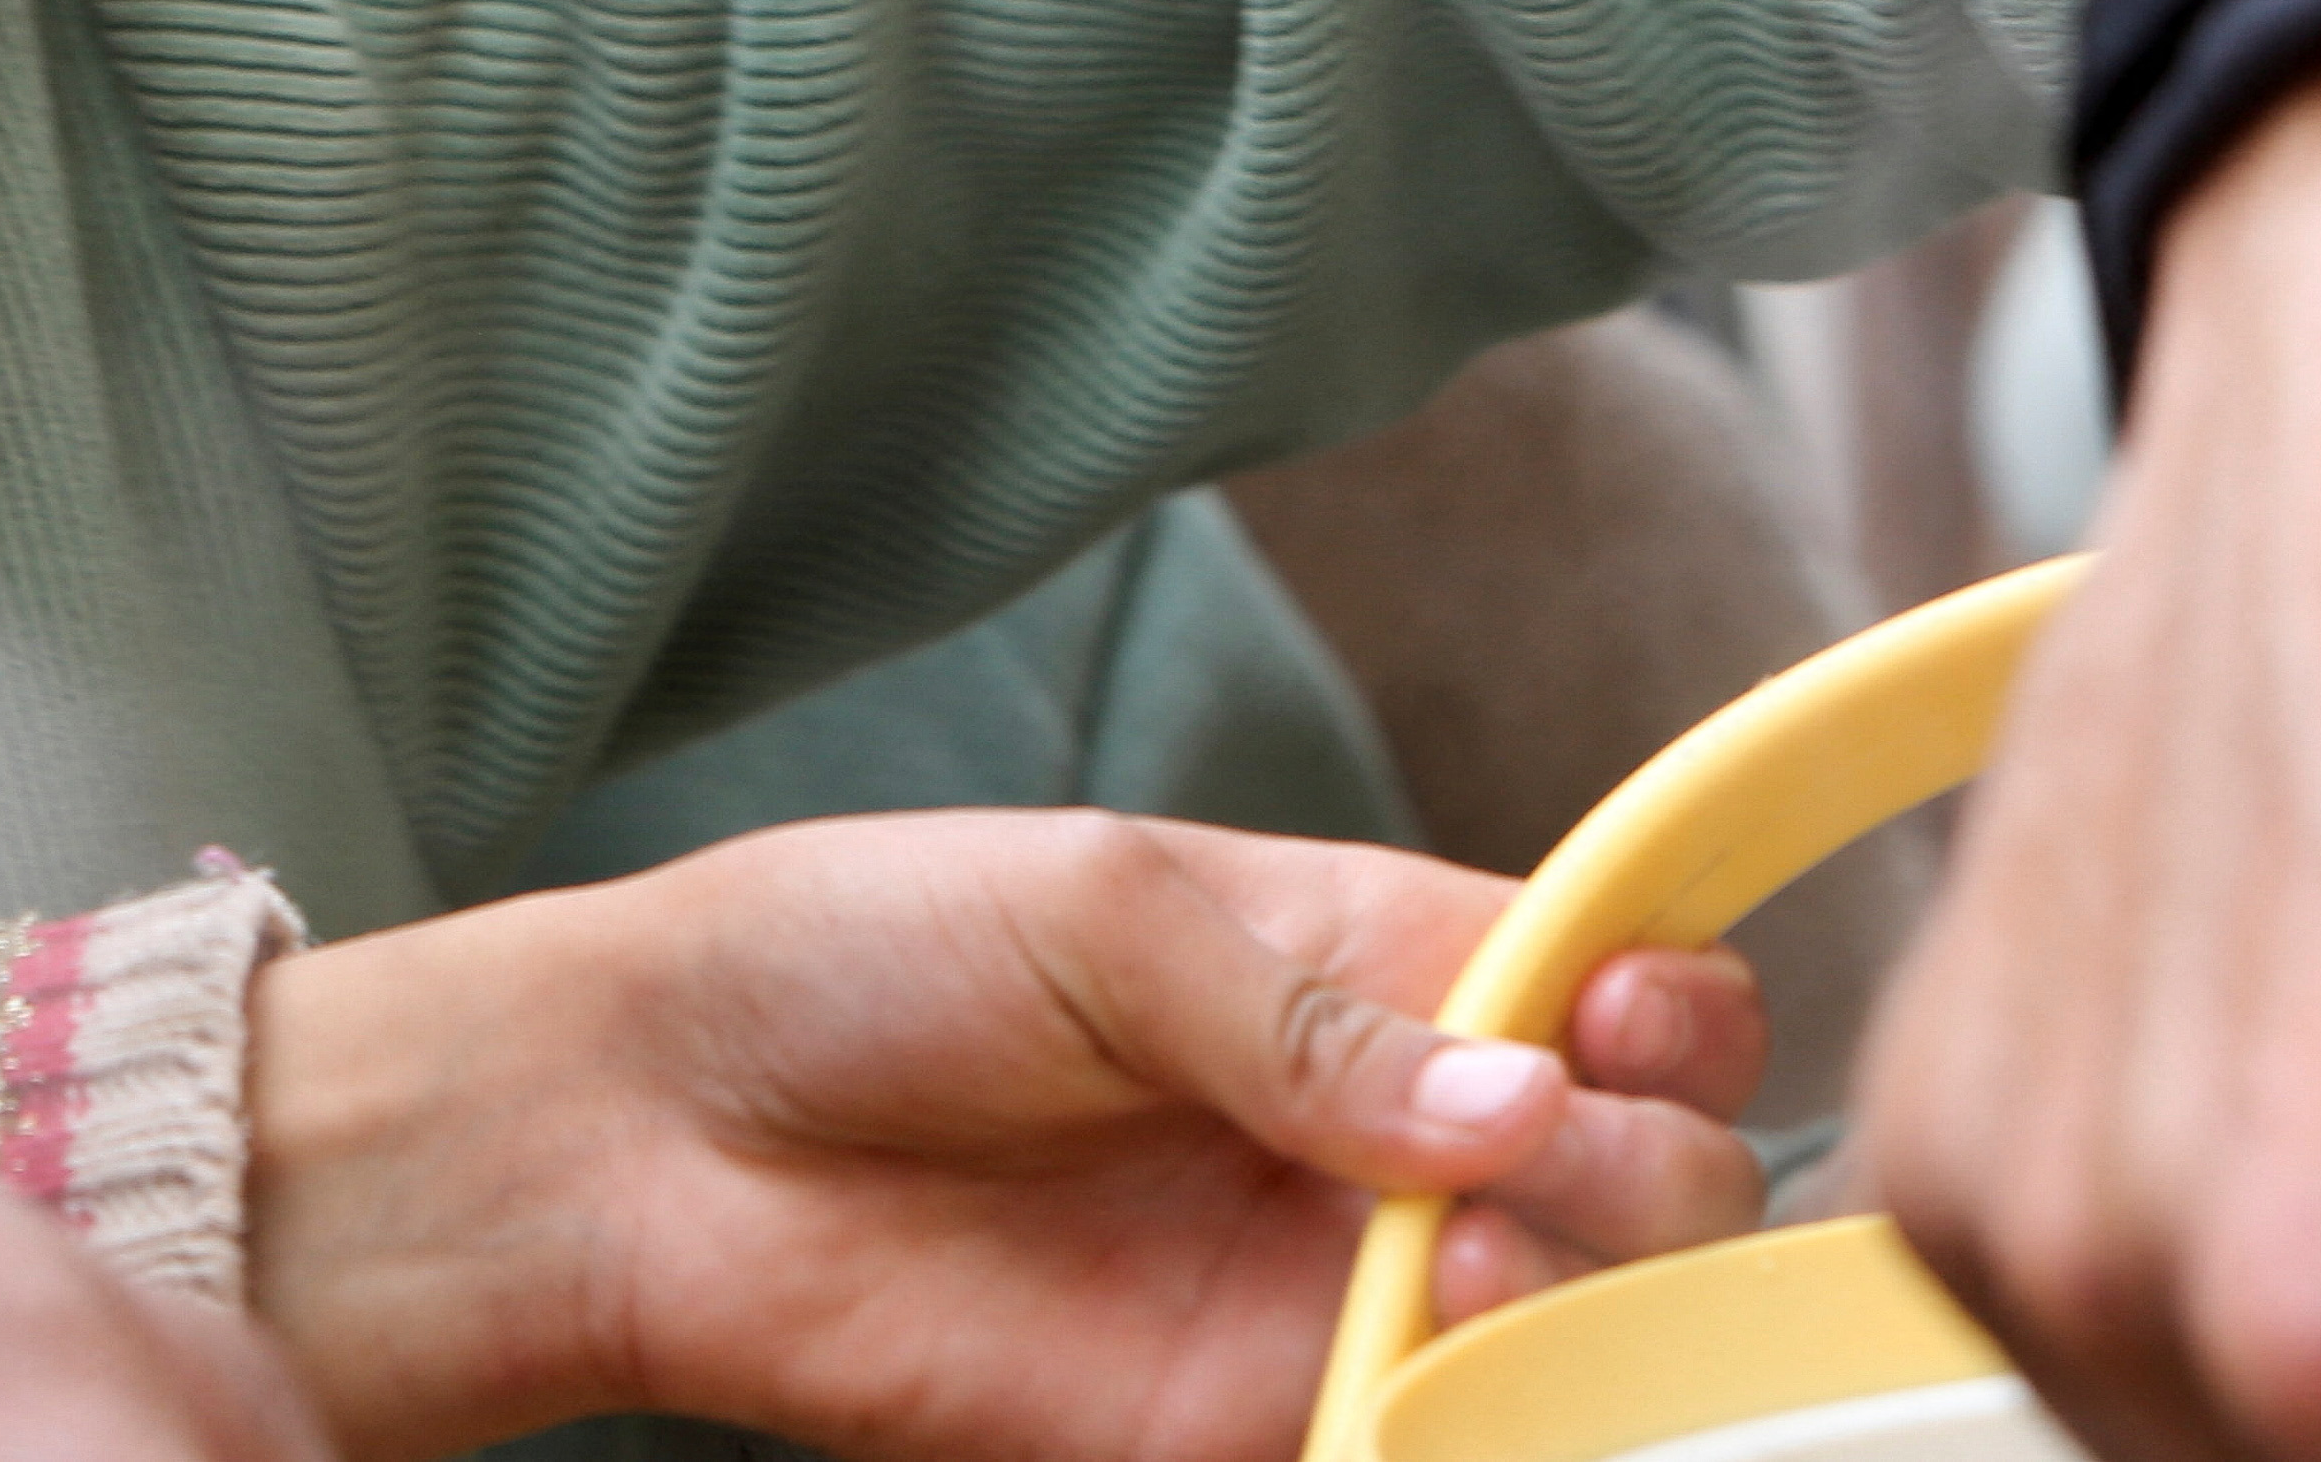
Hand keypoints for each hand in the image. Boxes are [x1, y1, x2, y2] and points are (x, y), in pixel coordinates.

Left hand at [249, 809, 1767, 1461]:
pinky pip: (1423, 1445)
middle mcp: (1378, 1130)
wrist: (656, 1132)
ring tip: (1453, 1273)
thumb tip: (1519, 1096)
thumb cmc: (852, 959)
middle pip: (1641, 1175)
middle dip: (1639, 1176)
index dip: (1665, 1008)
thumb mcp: (1091, 911)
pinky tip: (1420, 1385)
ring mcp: (1324, 1288)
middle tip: (1522, 1168)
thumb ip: (1305, 1009)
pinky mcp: (1248, 1423)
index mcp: (1362, 953)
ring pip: (1568, 1336)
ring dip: (1574, 1314)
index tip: (1624, 1021)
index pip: (1613, 984)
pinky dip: (1467, 1434)